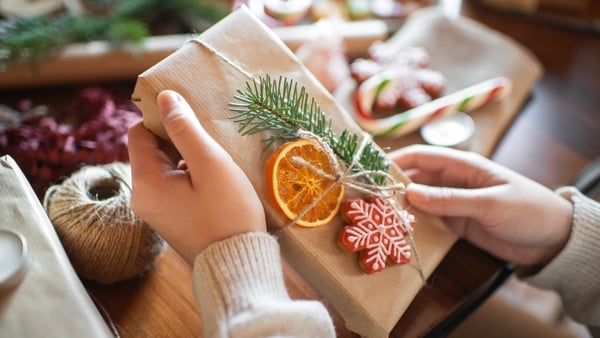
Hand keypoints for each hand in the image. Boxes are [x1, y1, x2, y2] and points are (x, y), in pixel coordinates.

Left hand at [127, 90, 265, 264]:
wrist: (237, 262)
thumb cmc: (227, 212)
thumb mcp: (210, 164)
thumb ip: (185, 129)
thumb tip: (164, 97)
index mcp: (145, 181)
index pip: (137, 132)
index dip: (160, 118)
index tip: (190, 117)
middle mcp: (141, 197)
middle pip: (149, 150)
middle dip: (175, 139)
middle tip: (207, 140)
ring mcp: (154, 210)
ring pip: (162, 167)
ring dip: (184, 157)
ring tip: (213, 162)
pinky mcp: (169, 219)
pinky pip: (171, 185)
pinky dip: (188, 176)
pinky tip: (212, 180)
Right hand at [389, 145, 572, 266]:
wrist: (554, 240)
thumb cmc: (529, 210)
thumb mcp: (489, 203)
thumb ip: (450, 199)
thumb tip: (412, 193)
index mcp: (464, 165)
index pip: (422, 156)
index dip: (396, 160)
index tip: (371, 170)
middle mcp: (454, 181)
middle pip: (415, 178)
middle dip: (392, 185)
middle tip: (367, 198)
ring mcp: (453, 202)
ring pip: (419, 200)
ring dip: (400, 206)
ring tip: (376, 215)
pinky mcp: (456, 223)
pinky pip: (429, 219)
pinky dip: (414, 223)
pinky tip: (399, 230)